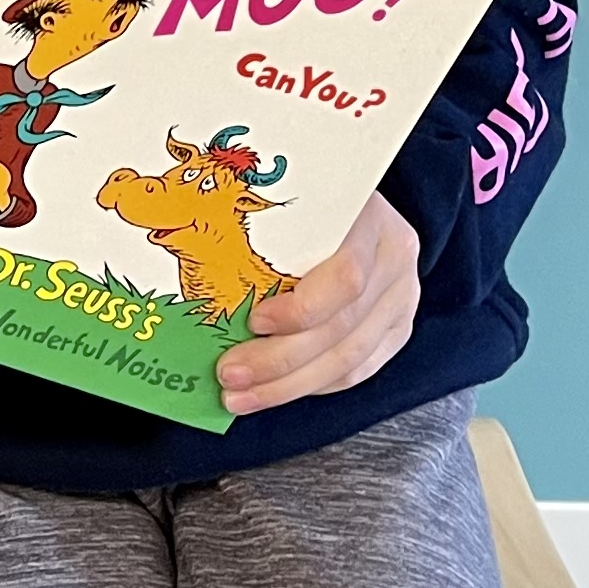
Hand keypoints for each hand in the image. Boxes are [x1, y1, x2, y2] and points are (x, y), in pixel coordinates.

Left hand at [216, 191, 418, 416]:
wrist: (359, 201)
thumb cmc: (312, 193)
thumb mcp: (290, 193)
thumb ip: (260, 220)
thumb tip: (186, 247)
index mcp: (369, 216)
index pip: (345, 277)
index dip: (300, 310)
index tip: (254, 321)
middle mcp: (394, 258)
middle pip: (341, 328)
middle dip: (280, 361)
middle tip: (230, 374)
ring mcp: (402, 296)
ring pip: (350, 359)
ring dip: (291, 385)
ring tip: (243, 394)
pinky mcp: (398, 327)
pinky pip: (359, 369)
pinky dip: (315, 385)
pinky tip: (279, 389)